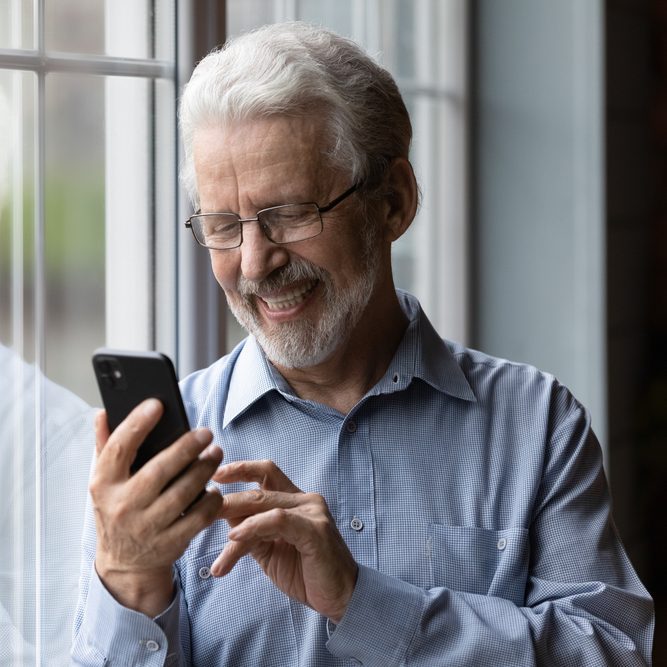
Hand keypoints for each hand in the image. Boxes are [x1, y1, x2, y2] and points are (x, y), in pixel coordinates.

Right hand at [90, 398, 222, 615]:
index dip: (137, 424)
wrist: (124, 565)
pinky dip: (211, 500)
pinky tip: (215, 487)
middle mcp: (123, 506)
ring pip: (183, 493)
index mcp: (103, 485)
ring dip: (204, 470)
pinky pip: (198, 517)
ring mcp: (147, 528)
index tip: (157, 404)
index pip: (119, 449)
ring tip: (216, 453)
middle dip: (186, 448)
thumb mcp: (104, 482)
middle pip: (159, 471)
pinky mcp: (170, 543)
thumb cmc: (117, 510)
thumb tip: (103, 413)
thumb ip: (105, 446)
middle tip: (205, 433)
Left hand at [210, 460, 357, 623]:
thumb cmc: (307, 573)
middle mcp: (305, 500)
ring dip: (233, 514)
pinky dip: (253, 526)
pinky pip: (278, 521)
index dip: (240, 468)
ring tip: (208, 526)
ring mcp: (312, 512)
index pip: (266, 472)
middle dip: (226, 498)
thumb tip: (222, 515)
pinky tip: (234, 539)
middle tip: (199, 507)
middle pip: (260, 488)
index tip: (215, 474)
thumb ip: (251, 531)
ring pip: (264, 504)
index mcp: (296, 500)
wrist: (341, 597)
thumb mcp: (270, 549)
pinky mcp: (315, 530)